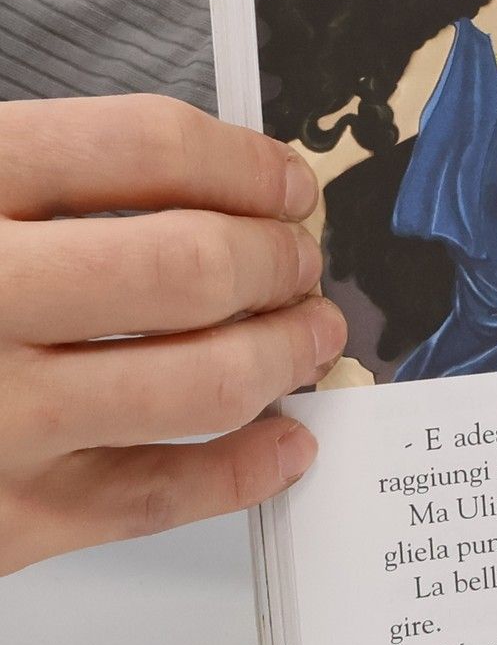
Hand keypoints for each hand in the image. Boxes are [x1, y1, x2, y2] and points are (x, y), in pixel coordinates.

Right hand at [0, 97, 344, 576]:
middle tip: (302, 262)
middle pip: (190, 264)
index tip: (287, 180)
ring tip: (309, 337)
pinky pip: (152, 499)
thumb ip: (39, 177)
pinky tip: (281, 443)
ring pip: (197, 383)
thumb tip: (210, 182)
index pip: (142, 145)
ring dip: (283, 355)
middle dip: (278, 261)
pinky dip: (242, 471)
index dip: (244, 161)